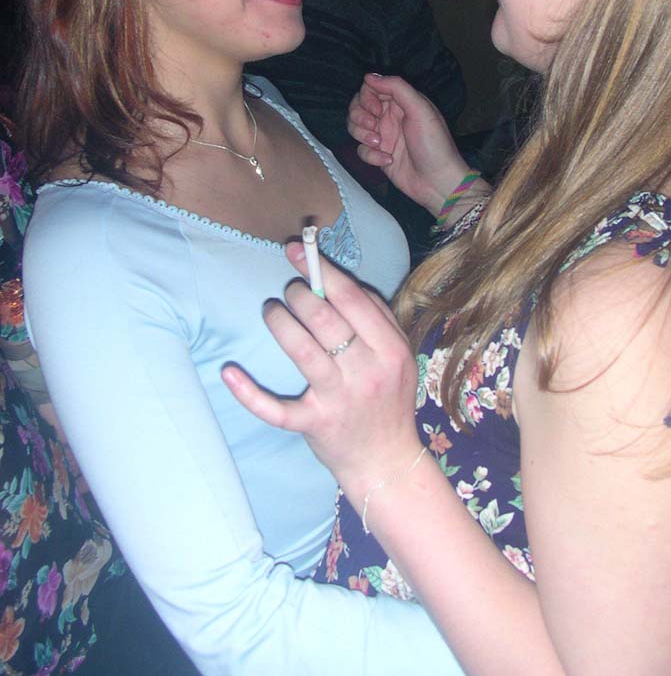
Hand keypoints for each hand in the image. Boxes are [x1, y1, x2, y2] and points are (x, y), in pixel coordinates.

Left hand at [222, 242, 420, 504]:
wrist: (386, 462)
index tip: (299, 251)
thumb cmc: (387, 399)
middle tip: (290, 291)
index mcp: (391, 349)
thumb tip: (339, 280)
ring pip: (301, 350)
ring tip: (271, 310)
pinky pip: (276, 408)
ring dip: (279, 321)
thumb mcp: (397, 356)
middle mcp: (366, 372)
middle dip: (300, 294)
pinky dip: (249, 392)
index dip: (323, 270)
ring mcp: (339, 399)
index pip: (353, 299)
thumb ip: (377, 318)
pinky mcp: (313, 425)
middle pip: (325, 319)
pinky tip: (229, 371)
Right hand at [347, 73, 469, 214]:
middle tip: (374, 126)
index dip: (367, 96)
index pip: (372, 88)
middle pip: (358, 106)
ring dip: (363, 135)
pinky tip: (388, 161)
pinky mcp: (378, 155)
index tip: (377, 109)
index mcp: (401, 102)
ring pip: (355, 126)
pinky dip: (371, 155)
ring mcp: (383, 136)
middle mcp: (390, 116)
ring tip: (380, 144)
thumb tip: (369, 76)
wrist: (437, 182)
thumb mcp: (420, 110)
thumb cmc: (434, 145)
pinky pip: (361, 149)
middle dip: (360, 115)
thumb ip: (397, 88)